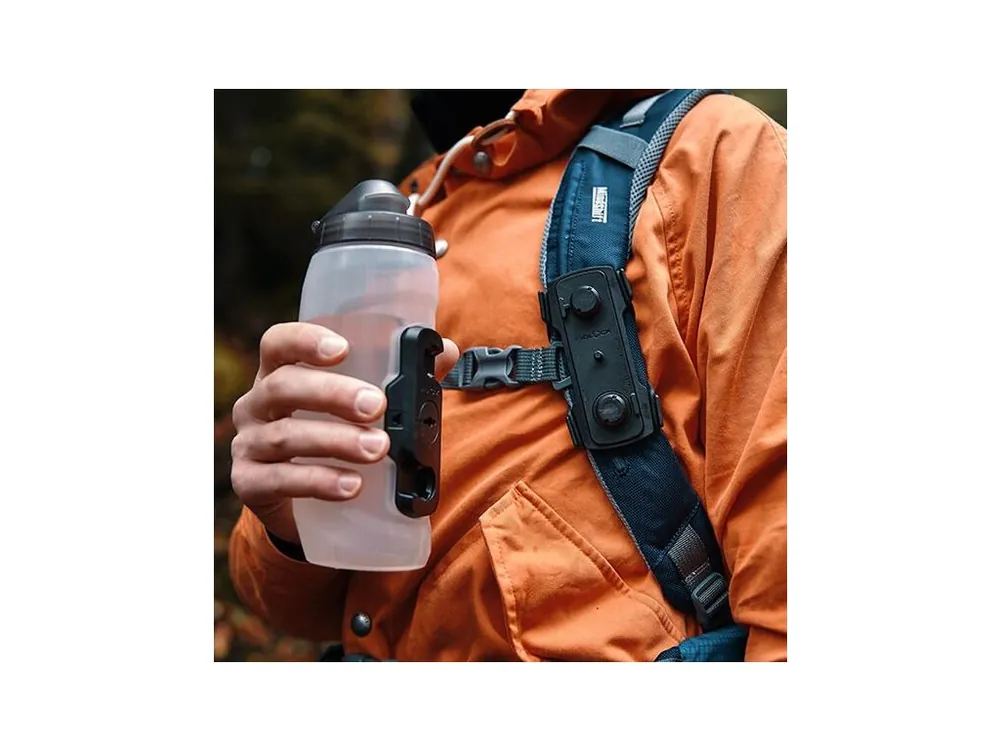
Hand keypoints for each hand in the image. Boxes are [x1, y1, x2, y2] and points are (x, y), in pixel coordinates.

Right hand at [231, 322, 459, 543]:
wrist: (302, 505)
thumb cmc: (331, 436)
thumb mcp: (358, 406)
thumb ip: (401, 377)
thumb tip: (445, 351)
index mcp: (280, 373)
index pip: (279, 344)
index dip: (306, 341)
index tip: (343, 348)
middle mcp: (256, 405)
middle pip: (284, 387)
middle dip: (333, 394)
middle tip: (376, 405)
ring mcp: (248, 445)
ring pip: (286, 436)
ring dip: (336, 441)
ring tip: (378, 449)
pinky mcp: (249, 484)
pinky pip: (279, 481)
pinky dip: (319, 482)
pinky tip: (352, 485)